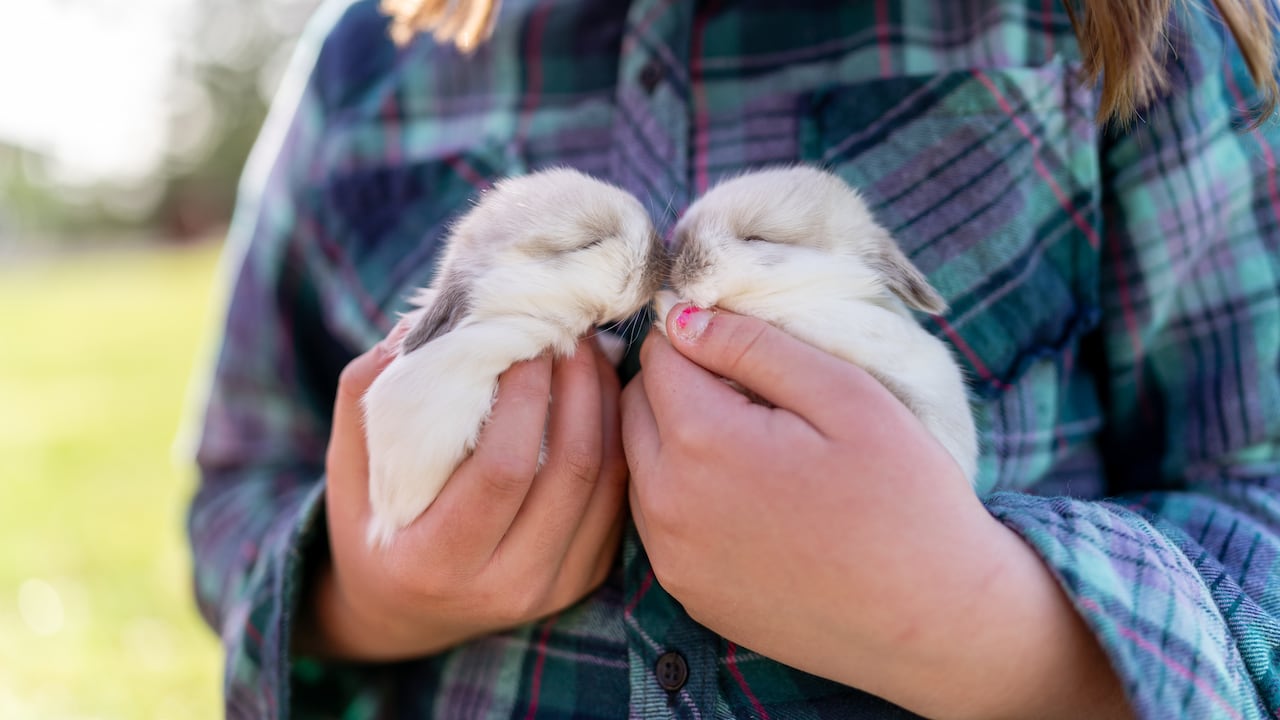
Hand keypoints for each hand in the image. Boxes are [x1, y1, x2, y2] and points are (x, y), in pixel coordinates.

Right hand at [296, 330, 626, 660]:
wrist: (404, 612)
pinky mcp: (583, 579)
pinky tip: (598, 394)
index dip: (525, 396)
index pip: (502, 469)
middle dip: (577, 386)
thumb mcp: (349, 468)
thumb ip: (366, 395)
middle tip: (567, 330)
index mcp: (435, 562)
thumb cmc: (372, 524)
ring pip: (604, 480)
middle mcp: (503, 586)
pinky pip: (617, 498)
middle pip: (570, 469)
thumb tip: (416, 324)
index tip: (524, 337)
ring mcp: (550, 587)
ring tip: (587, 351)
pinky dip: (616, 437)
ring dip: (605, 404)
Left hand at [621, 305, 1130, 719]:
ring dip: (676, 439)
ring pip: (640, 463)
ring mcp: (672, 559)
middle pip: (635, 407)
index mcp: (701, 443)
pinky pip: (660, 521)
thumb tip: (680, 317)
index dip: (699, 335)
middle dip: (679, 383)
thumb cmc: (906, 498)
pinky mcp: (688, 595)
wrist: (936, 623)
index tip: (745, 347)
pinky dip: (687, 495)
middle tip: (754, 394)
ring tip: (757, 447)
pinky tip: (754, 502)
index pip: (658, 353)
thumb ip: (752, 345)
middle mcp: (665, 505)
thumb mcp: (845, 394)